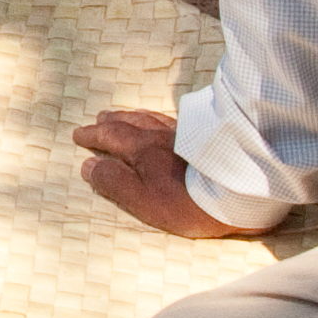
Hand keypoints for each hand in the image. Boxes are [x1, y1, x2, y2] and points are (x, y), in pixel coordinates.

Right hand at [73, 110, 275, 238]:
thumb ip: (114, 183)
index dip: (93, 135)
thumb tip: (89, 165)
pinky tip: (164, 122)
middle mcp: (161, 136)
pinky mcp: (204, 138)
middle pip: (131, 121)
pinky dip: (159, 118)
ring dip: (134, 115)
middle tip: (100, 118)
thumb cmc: (188, 202)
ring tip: (126, 115)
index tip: (79, 135)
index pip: (111, 137)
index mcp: (142, 150)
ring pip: (153, 118)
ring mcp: (184, 134)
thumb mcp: (143, 201)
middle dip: (112, 120)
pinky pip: (173, 120)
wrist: (239, 191)